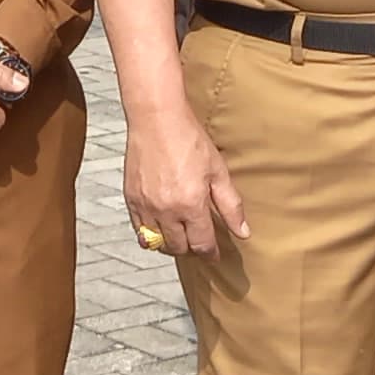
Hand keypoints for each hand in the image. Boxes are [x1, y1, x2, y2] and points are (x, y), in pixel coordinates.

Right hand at [124, 98, 248, 256]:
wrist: (157, 119)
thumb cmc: (188, 140)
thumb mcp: (218, 171)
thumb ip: (231, 206)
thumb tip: (243, 232)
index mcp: (191, 205)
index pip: (202, 244)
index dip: (210, 254)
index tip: (214, 255)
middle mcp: (166, 211)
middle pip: (179, 248)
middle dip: (191, 249)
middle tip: (198, 242)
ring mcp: (145, 207)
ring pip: (157, 244)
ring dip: (171, 245)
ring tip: (180, 236)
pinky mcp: (131, 200)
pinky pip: (139, 231)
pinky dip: (150, 236)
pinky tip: (160, 226)